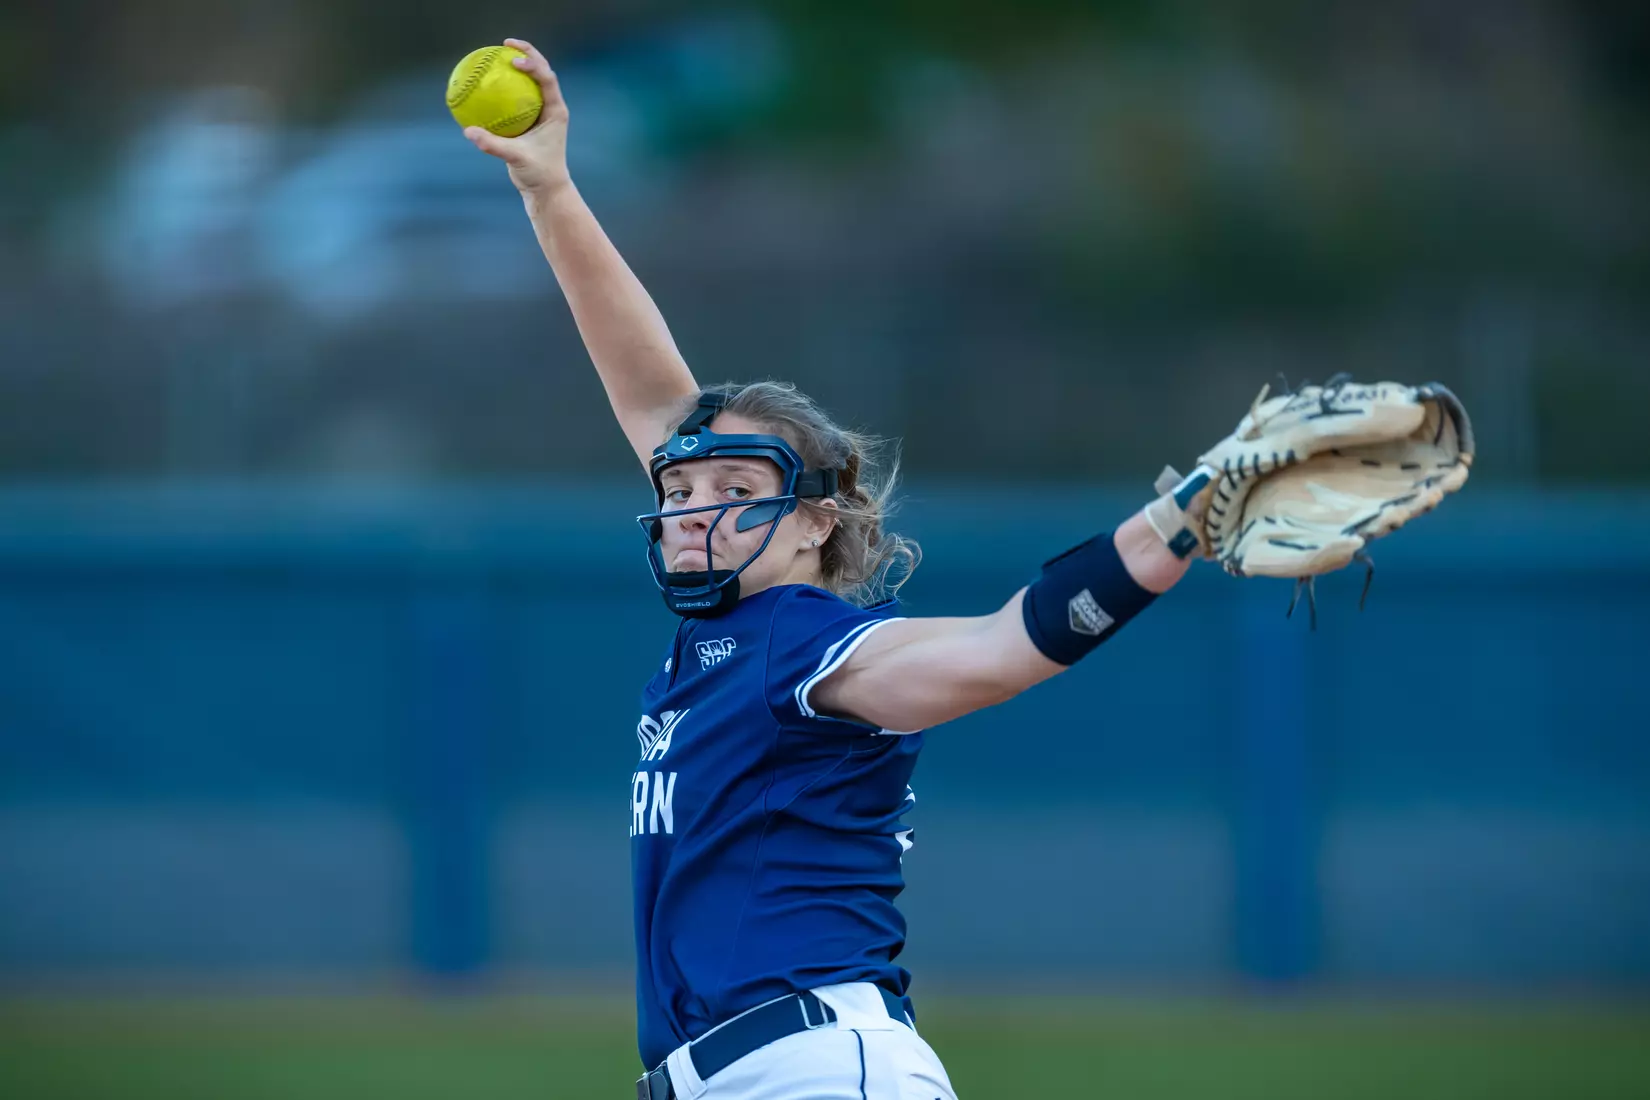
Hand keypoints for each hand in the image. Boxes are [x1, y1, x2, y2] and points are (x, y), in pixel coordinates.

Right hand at [464, 38, 571, 195]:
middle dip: (526, 53)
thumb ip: (493, 145)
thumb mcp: (517, 159)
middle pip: (541, 71)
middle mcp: (550, 107)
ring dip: (516, 65)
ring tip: (496, 53)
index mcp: (555, 111)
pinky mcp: (529, 120)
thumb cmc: (539, 174)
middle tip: (506, 43)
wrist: (546, 189)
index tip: (514, 62)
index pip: (547, 79)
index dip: (534, 65)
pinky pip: (514, 98)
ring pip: (529, 82)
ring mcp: (540, 113)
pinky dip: (502, 89)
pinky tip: (483, 84)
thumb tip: (469, 132)